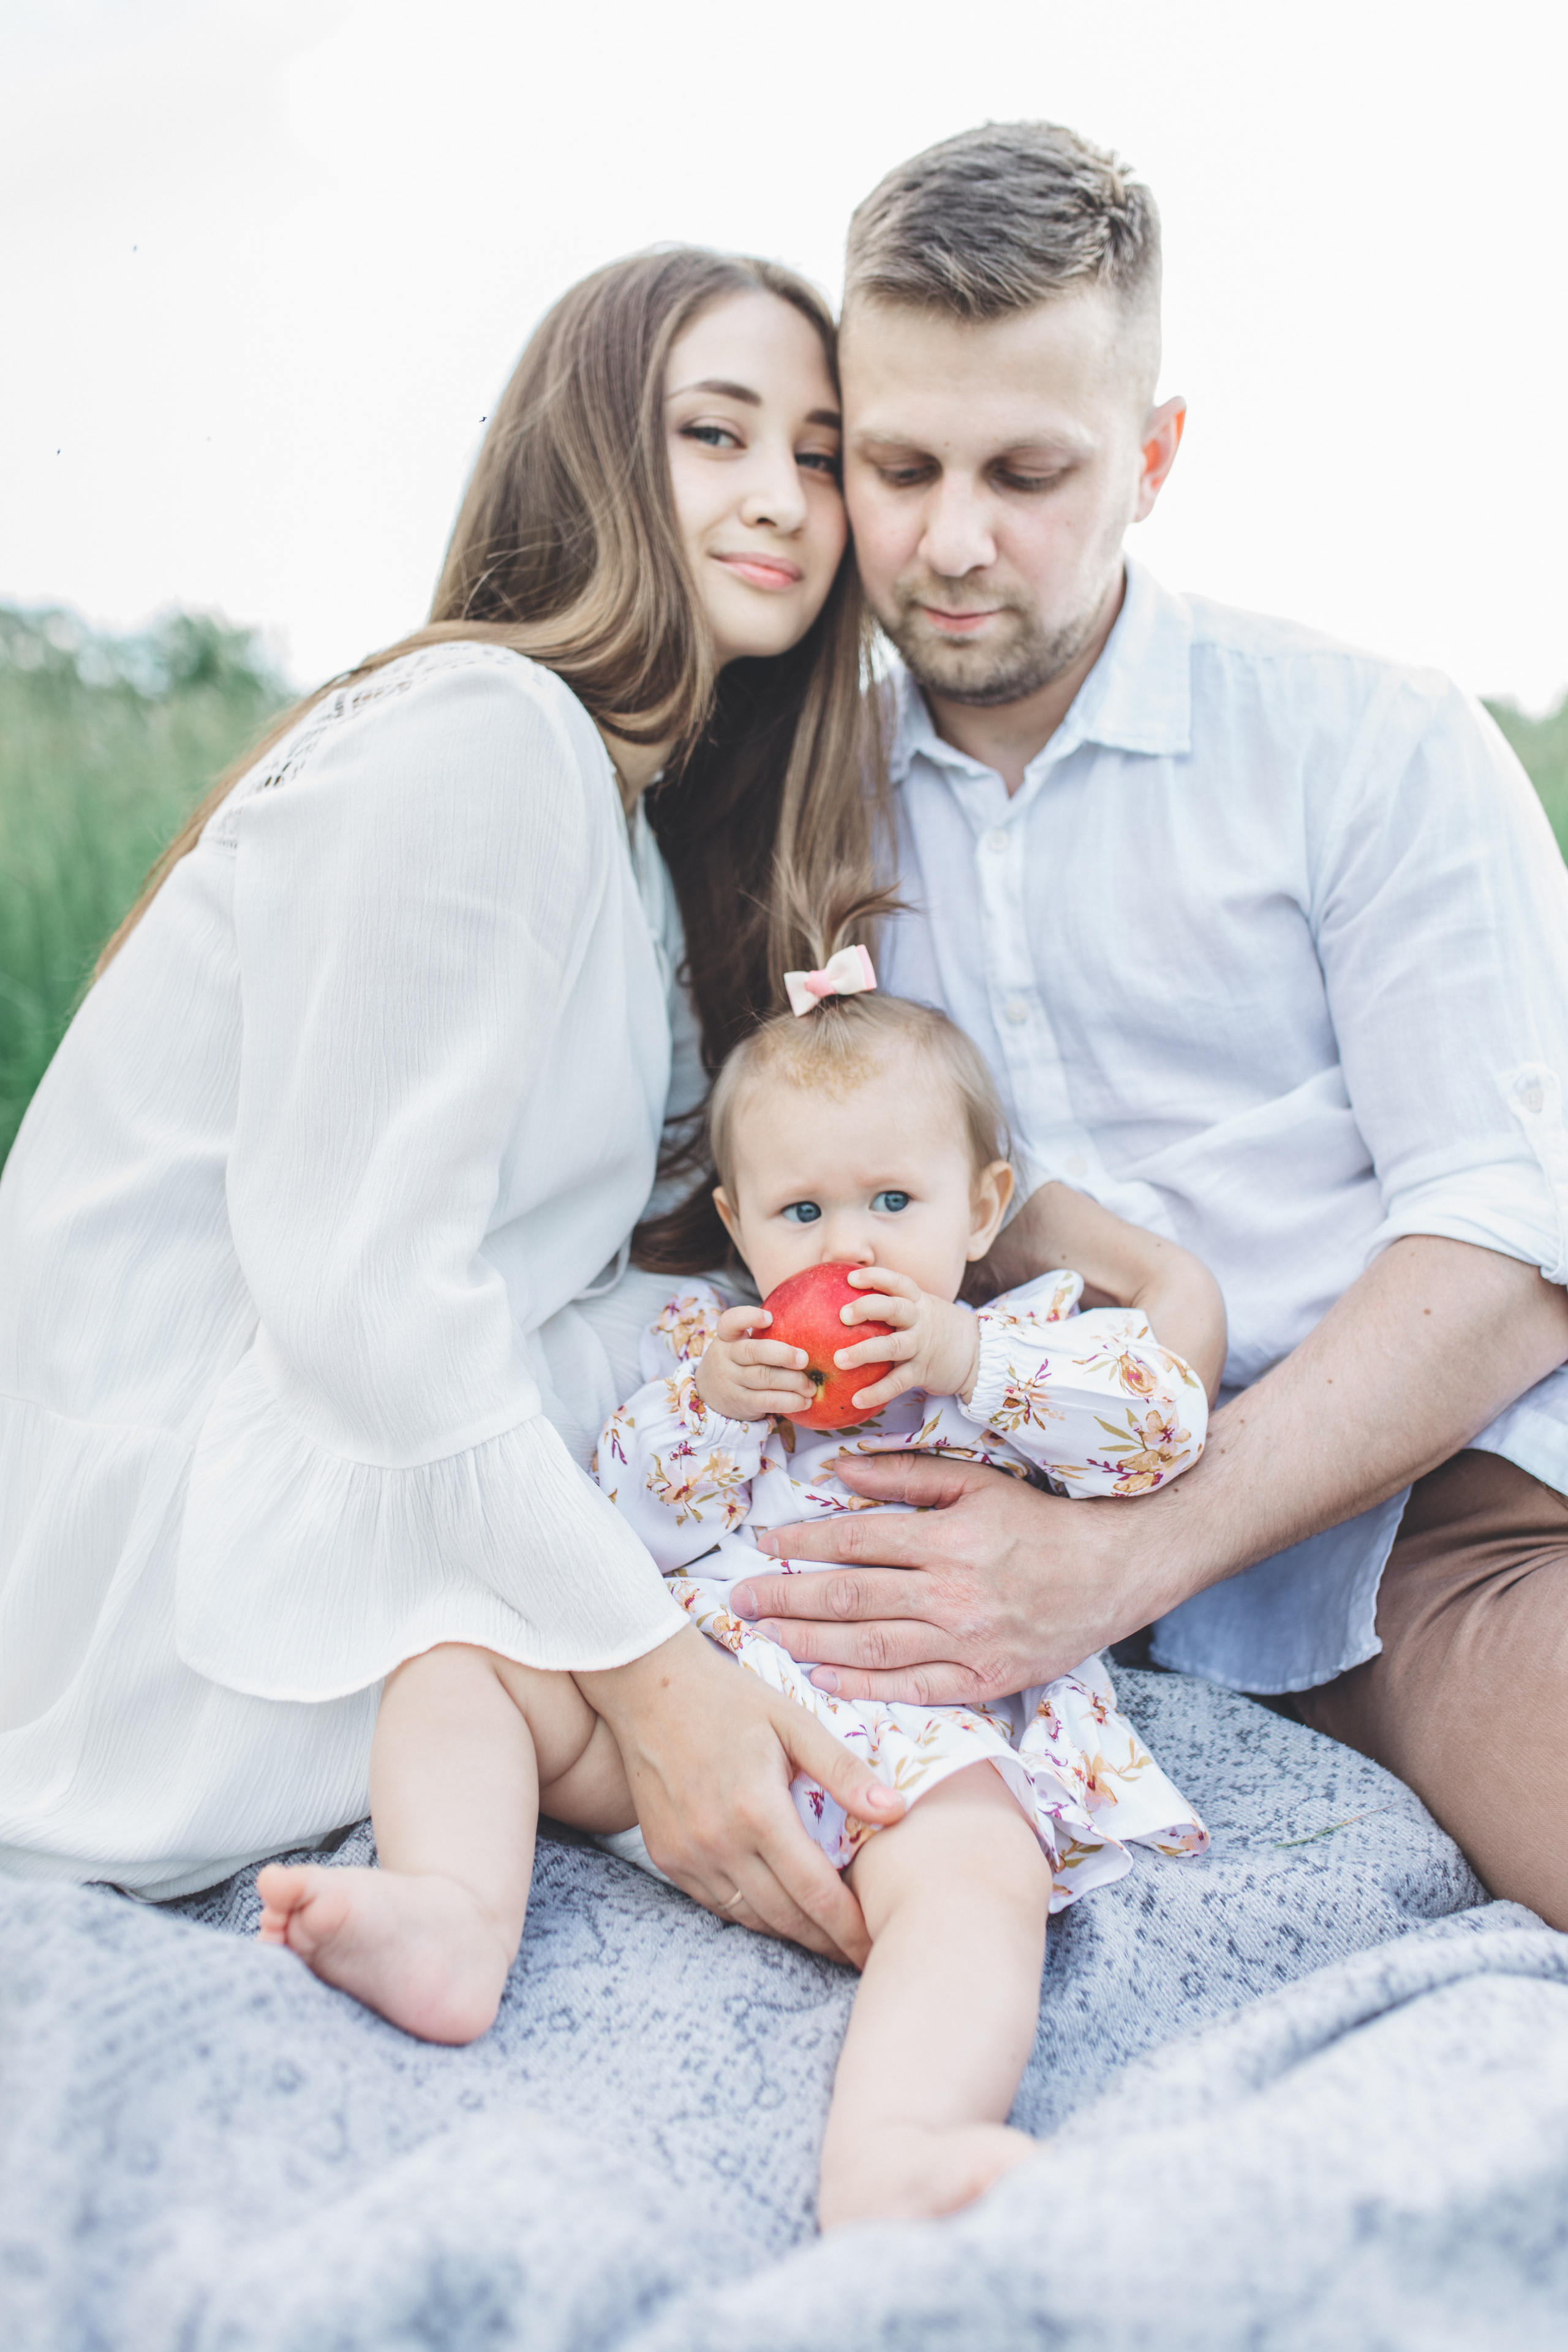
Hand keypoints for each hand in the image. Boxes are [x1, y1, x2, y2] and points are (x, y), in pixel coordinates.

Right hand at [578, 1626, 904, 1966]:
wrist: (648, 1686)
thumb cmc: (730, 1698)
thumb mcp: (794, 1722)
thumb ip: (844, 1771)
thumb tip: (897, 1811)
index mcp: (758, 1809)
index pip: (816, 1892)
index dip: (850, 1928)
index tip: (875, 1946)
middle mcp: (719, 1842)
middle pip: (786, 1917)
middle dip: (827, 1941)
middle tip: (859, 1952)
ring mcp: (687, 1854)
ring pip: (751, 1919)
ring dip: (791, 1933)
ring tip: (826, 1938)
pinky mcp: (667, 1856)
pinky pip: (717, 1905)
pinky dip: (751, 1915)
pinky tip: (777, 1910)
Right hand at [695, 1303, 815, 1420]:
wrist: (709, 1393)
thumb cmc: (738, 1361)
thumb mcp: (739, 1344)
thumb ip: (763, 1336)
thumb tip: (808, 1328)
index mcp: (727, 1337)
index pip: (730, 1322)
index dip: (749, 1317)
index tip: (770, 1318)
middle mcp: (726, 1357)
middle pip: (753, 1352)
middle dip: (783, 1354)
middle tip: (804, 1359)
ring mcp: (731, 1381)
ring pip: (765, 1378)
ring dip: (794, 1382)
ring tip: (811, 1386)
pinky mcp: (741, 1402)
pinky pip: (768, 1401)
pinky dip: (790, 1401)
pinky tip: (805, 1401)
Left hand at [727, 1452, 1177, 1704]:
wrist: (1112, 1572)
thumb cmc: (1039, 1523)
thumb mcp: (976, 1483)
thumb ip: (905, 1476)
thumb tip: (837, 1471)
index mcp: (946, 1539)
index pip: (855, 1541)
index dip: (802, 1544)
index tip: (764, 1546)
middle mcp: (951, 1593)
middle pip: (849, 1598)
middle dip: (785, 1598)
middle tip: (739, 1601)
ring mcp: (967, 1642)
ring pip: (869, 1647)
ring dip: (808, 1643)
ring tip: (763, 1637)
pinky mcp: (984, 1680)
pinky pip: (912, 1688)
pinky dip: (862, 1687)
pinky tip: (820, 1678)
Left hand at [836, 1268, 979, 1412]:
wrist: (978, 1355)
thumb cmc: (938, 1329)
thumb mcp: (924, 1309)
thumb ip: (896, 1304)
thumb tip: (850, 1297)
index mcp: (919, 1302)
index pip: (898, 1283)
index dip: (875, 1278)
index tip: (851, 1278)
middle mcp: (920, 1321)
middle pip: (895, 1309)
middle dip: (868, 1308)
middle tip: (843, 1315)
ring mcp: (921, 1347)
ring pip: (893, 1347)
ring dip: (864, 1352)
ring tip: (839, 1360)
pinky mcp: (923, 1372)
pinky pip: (897, 1382)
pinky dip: (877, 1391)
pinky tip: (856, 1399)